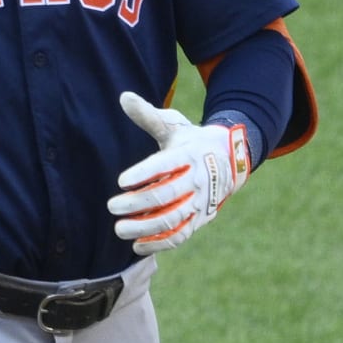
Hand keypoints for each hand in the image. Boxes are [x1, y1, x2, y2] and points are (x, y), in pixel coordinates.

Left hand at [109, 92, 252, 254]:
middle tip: (112, 207)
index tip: (120, 181)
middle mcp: (197, 179)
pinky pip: (180, 236)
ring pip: (173, 219)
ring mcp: (200, 202)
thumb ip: (148, 116)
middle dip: (137, 203)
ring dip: (145, 227)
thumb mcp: (174, 125)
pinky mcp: (200, 219)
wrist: (230, 159)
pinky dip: (159, 243)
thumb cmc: (192, 141)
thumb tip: (123, 97)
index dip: (143, 173)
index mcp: (189, 154)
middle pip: (166, 195)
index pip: (165, 165)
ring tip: (119, 229)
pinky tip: (136, 246)